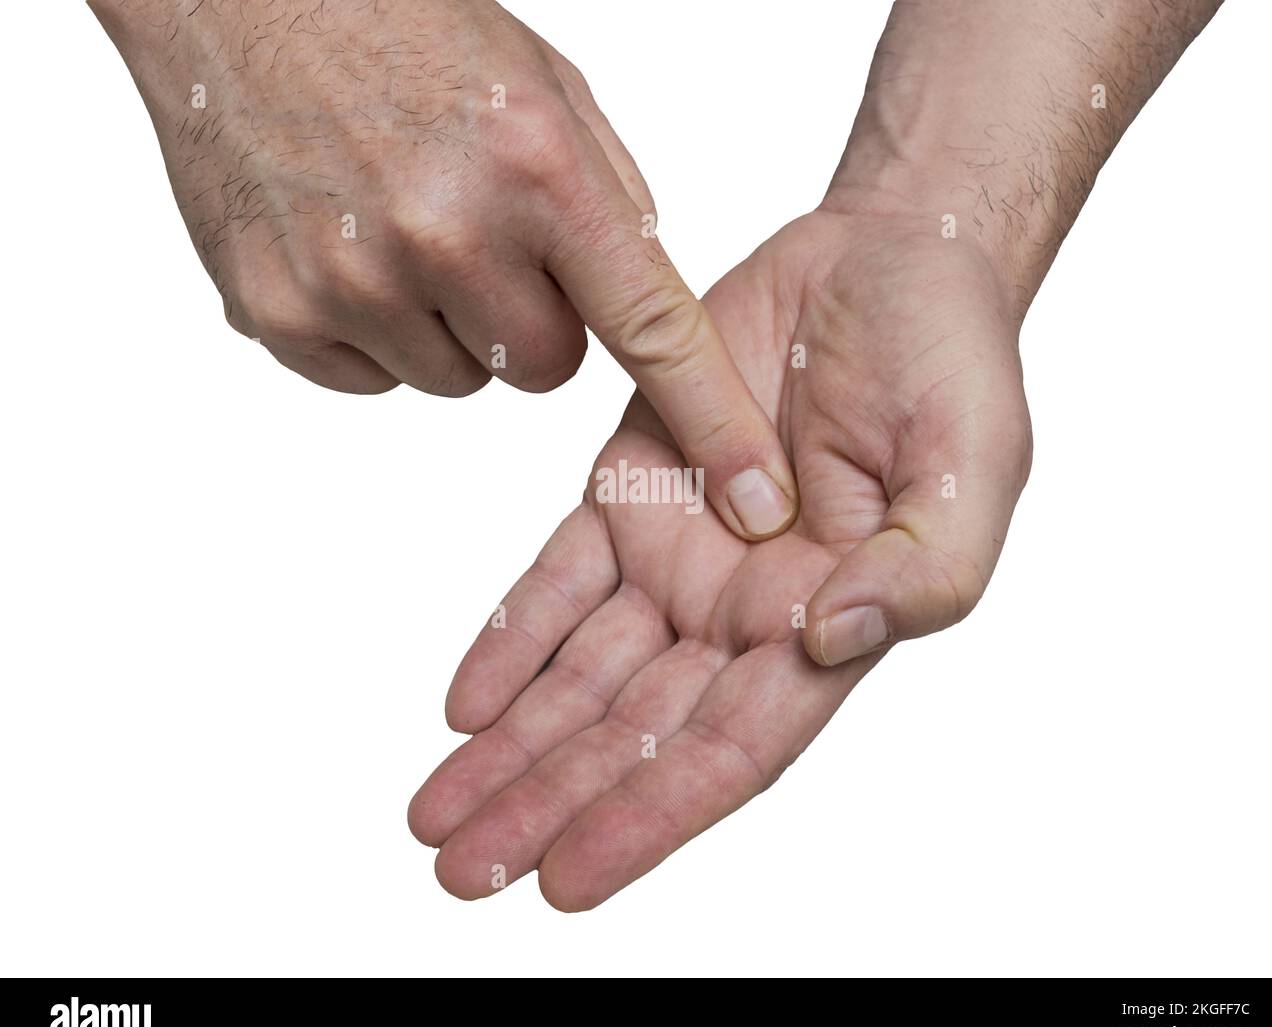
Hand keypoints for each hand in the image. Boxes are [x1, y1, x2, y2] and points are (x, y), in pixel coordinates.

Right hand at [90, 0, 797, 538]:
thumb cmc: (406, 28)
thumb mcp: (546, 90)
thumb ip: (607, 205)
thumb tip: (640, 310)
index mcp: (537, 170)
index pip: (650, 328)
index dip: (711, 419)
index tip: (752, 494)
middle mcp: (446, 233)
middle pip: (545, 372)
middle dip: (534, 323)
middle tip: (488, 241)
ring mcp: (353, 281)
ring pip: (459, 383)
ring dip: (451, 327)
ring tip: (406, 228)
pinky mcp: (279, 314)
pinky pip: (374, 380)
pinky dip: (376, 333)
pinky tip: (350, 248)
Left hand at [407, 207, 1032, 908]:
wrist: (880, 261)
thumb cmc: (947, 362)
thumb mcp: (973, 468)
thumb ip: (925, 571)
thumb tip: (829, 638)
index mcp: (828, 623)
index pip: (729, 749)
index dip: (650, 815)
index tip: (568, 877)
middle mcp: (743, 612)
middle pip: (632, 734)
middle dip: (549, 804)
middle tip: (464, 873)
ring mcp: (678, 557)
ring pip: (579, 676)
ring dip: (509, 747)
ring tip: (433, 815)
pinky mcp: (628, 494)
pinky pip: (555, 580)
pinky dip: (508, 640)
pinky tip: (464, 705)